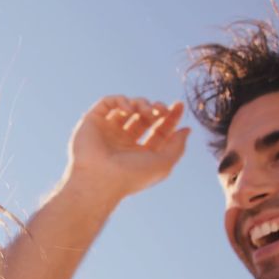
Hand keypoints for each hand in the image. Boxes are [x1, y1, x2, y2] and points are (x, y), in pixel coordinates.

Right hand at [65, 95, 190, 202]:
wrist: (100, 178)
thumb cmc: (132, 175)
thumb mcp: (164, 163)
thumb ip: (177, 146)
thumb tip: (186, 129)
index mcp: (139, 152)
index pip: (158, 130)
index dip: (170, 116)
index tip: (179, 105)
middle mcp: (123, 141)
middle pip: (144, 116)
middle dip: (156, 108)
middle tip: (160, 110)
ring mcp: (108, 131)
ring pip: (128, 107)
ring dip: (141, 104)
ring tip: (145, 112)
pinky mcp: (93, 121)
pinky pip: (108, 102)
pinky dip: (121, 100)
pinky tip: (129, 109)